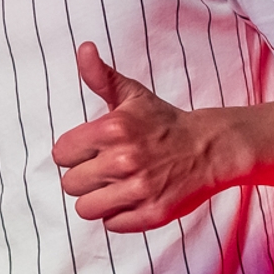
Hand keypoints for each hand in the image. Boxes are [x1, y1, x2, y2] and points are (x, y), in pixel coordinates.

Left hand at [51, 42, 241, 231]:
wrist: (212, 148)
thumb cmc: (165, 123)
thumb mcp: (132, 96)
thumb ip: (100, 76)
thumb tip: (83, 49)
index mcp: (113, 130)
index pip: (61, 155)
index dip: (74, 153)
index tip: (93, 150)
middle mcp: (125, 160)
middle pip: (70, 184)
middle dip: (85, 177)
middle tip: (107, 168)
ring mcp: (140, 189)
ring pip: (86, 208)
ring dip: (98, 199)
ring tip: (117, 186)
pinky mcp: (154, 213)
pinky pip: (112, 225)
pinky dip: (119, 215)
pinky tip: (134, 198)